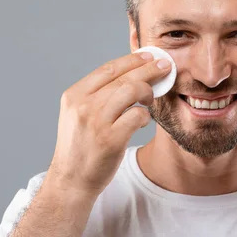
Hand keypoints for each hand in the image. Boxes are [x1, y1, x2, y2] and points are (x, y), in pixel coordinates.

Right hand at [46, 52, 171, 197]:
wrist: (71, 180)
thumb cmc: (81, 146)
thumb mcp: (78, 114)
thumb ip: (98, 96)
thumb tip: (131, 75)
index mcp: (74, 95)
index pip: (108, 68)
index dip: (132, 60)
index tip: (148, 56)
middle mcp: (83, 105)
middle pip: (124, 77)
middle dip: (149, 68)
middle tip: (165, 66)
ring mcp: (97, 122)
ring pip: (132, 91)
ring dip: (148, 91)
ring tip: (151, 98)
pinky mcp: (110, 139)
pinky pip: (138, 116)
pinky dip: (145, 116)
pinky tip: (143, 120)